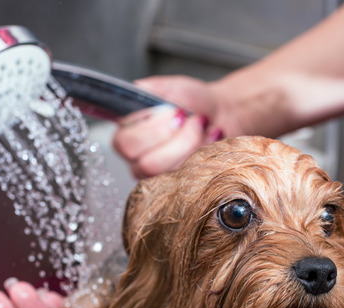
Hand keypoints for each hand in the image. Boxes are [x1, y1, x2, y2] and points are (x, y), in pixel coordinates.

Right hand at [112, 75, 227, 178]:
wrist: (218, 112)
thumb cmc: (189, 100)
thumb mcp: (166, 87)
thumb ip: (145, 90)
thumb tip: (134, 96)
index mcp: (125, 133)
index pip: (126, 143)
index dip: (155, 130)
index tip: (179, 113)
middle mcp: (135, 159)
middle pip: (147, 164)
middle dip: (178, 140)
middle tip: (195, 120)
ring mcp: (156, 175)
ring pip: (171, 173)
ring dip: (193, 146)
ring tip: (204, 125)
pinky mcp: (178, 183)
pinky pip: (189, 178)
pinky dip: (205, 153)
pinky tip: (212, 136)